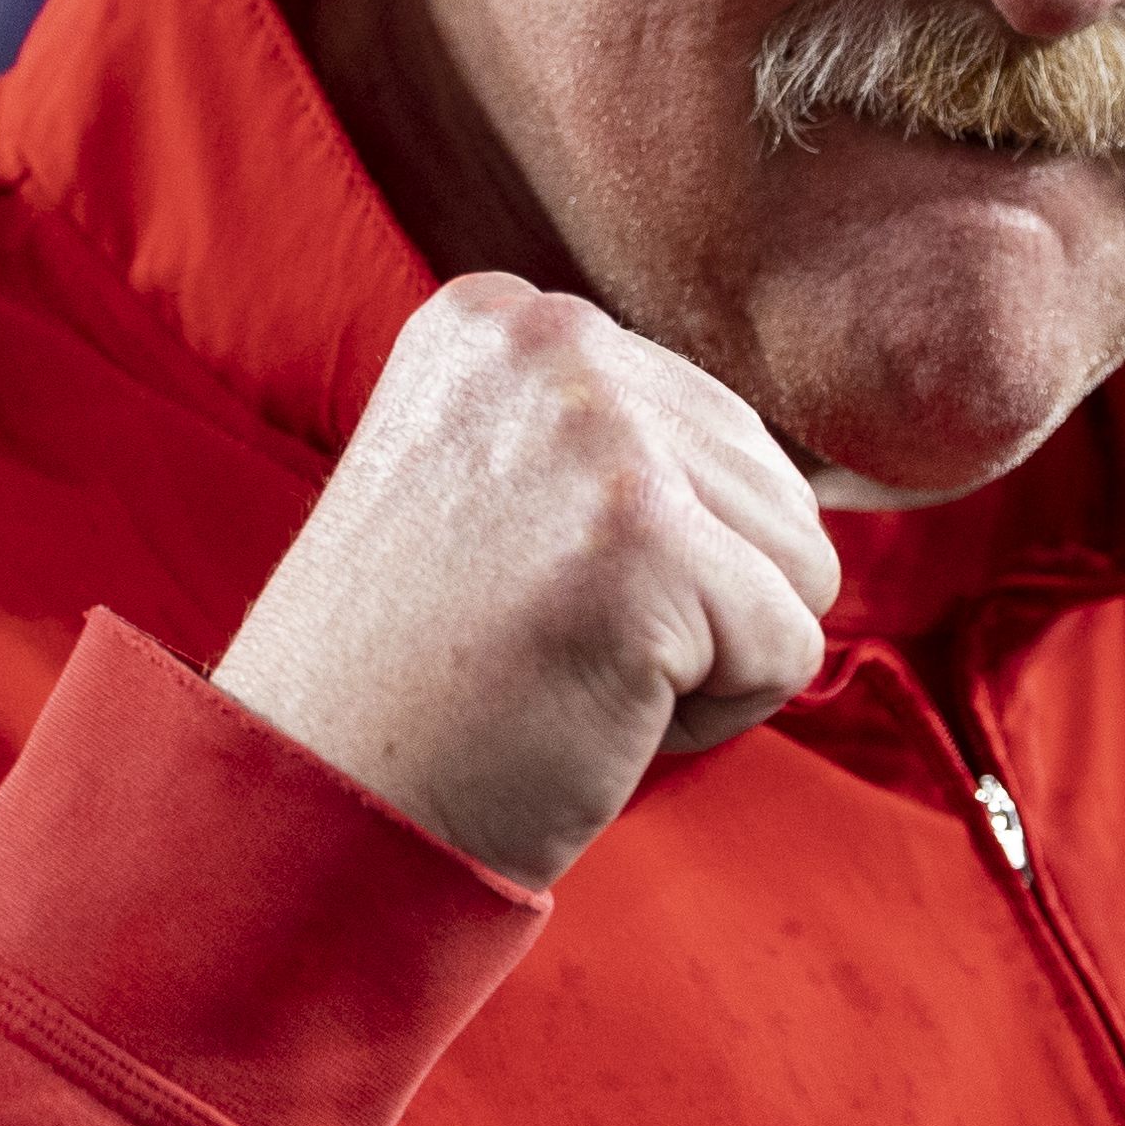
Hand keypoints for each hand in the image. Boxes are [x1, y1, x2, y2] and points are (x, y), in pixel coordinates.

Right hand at [216, 273, 841, 888]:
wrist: (317, 808)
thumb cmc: (423, 680)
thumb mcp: (502, 490)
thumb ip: (622, 440)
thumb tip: (807, 473)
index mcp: (506, 317)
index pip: (714, 433)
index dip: (645, 555)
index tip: (507, 593)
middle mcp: (550, 339)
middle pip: (774, 489)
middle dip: (691, 602)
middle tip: (538, 645)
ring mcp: (599, 434)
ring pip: (800, 564)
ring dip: (705, 657)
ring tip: (562, 670)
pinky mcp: (647, 542)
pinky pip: (791, 649)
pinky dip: (711, 718)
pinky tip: (583, 715)